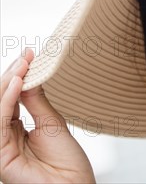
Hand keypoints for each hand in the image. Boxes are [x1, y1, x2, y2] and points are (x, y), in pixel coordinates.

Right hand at [1, 48, 95, 183]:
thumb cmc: (67, 161)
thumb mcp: (51, 121)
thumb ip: (35, 100)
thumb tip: (26, 74)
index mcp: (15, 130)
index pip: (9, 98)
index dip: (17, 75)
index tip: (29, 54)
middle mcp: (5, 138)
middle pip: (0, 101)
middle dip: (11, 75)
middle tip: (25, 56)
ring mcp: (1, 147)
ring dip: (7, 84)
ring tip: (22, 65)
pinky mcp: (1, 156)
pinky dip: (7, 101)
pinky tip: (17, 83)